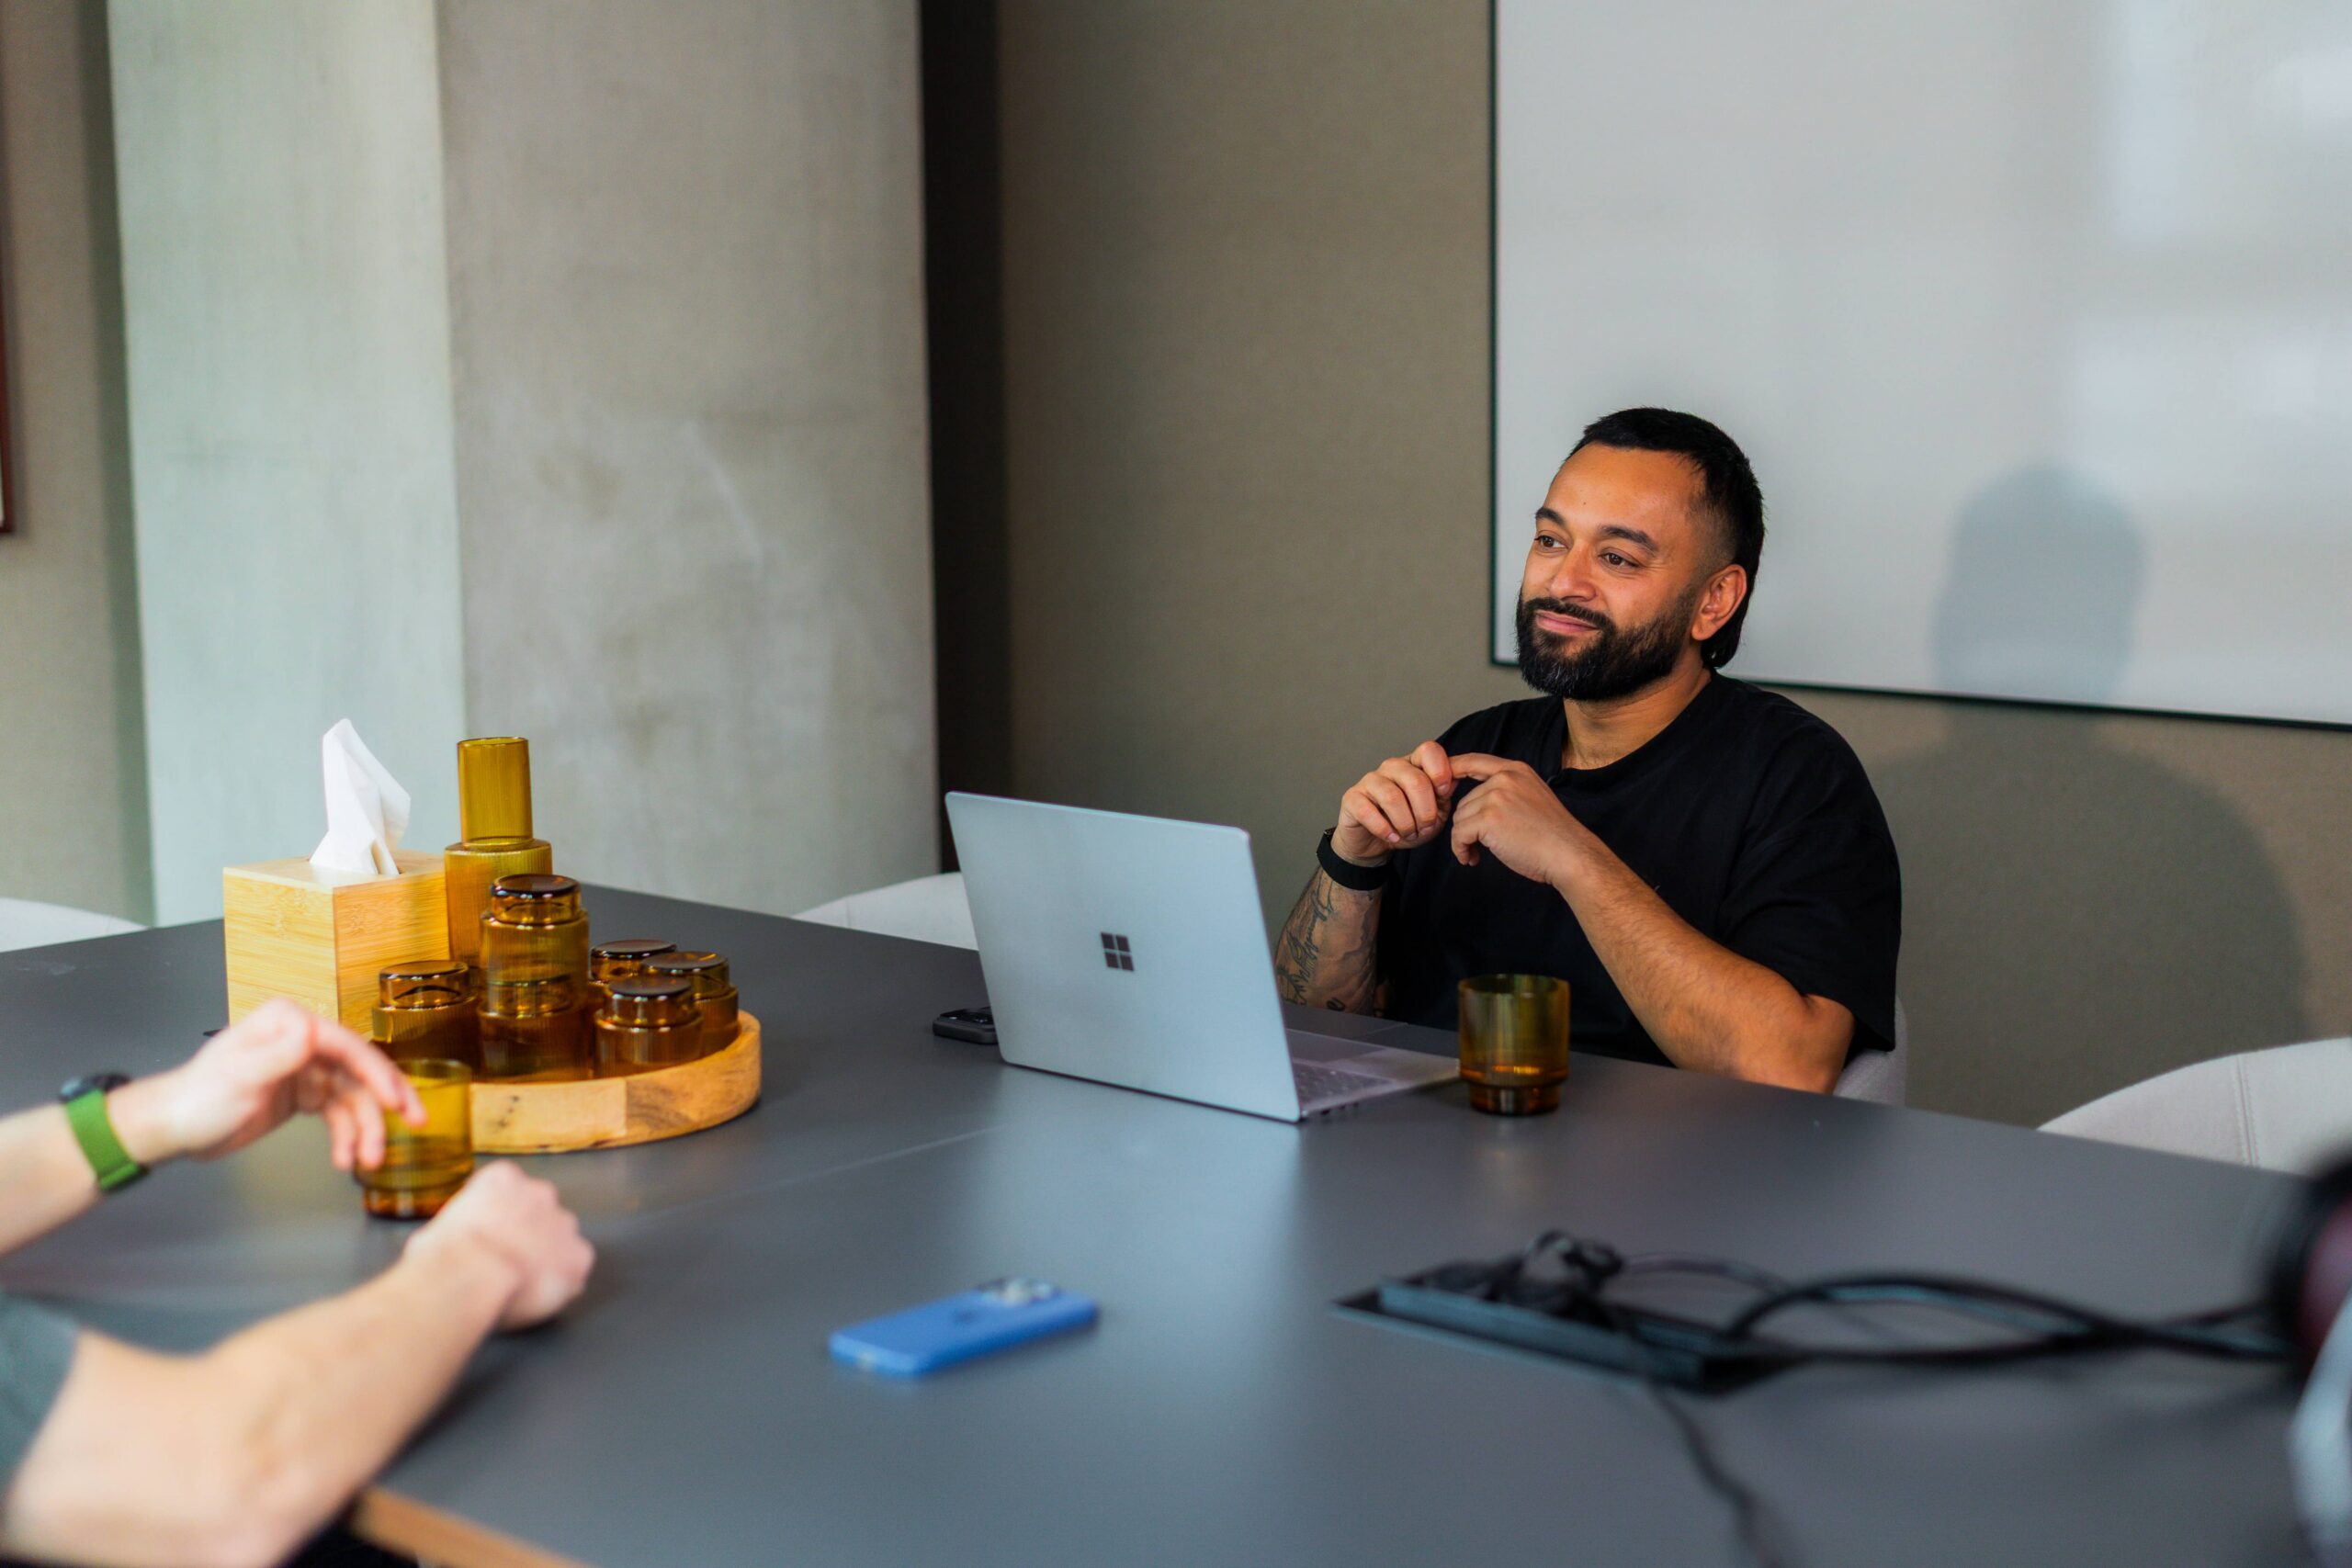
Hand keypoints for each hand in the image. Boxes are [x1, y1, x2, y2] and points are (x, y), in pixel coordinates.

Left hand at [110, 999, 423, 1172]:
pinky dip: (344, 1136)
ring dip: (363, 1129)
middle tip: (414, 1124)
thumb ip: (278, 1055)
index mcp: (289, 1025)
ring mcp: (303, 1068)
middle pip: (358, 1071)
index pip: (347, 1046)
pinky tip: (344, 1158)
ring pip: (351, 1097)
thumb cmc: (197, 1099)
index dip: (378, 1073)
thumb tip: (311, 1032)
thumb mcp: (240, 1077)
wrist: (173, 1129)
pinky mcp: (301, 1094)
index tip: (398, 1102)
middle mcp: (301, 1041)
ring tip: (368, 1161)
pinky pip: (335, 1114)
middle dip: (384, 1103)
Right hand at [407, 1161, 593, 1330]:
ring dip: (545, 1258)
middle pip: (537, 1213)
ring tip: (520, 1284)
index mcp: (502, 1179)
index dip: (495, 1219)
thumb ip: (450, 1231)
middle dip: (526, 1235)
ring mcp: (564, 1223)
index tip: (486, 1239)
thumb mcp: (431, 1234)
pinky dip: (561, 1283)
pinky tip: (537, 1297)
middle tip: (504, 1263)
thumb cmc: (442, 1256)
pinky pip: (574, 1270)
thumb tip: (438, 1248)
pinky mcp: (580, 1256)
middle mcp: (540, 1193)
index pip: (506, 1191)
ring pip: (559, 1240)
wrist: (471, 1275)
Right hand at [1333, 741, 1456, 863]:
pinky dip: (1384, 829)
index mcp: (1414, 765)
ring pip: (1393, 797)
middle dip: (1426, 812)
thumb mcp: (1435, 813)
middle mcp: (1392, 767)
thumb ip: (1445, 795)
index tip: (1444, 794)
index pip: (1429, 751)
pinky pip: (1368, 811)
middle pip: (1416, 780)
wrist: (1375, 843)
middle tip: (1425, 828)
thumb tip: (1455, 779)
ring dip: (1406, 824)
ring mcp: (1370, 780)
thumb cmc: (1407, 824)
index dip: (1441, 771)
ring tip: (1409, 835)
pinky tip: (1392, 837)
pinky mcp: (1352, 798)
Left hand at [1446, 753, 1587, 887]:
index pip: (1473, 761)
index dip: (1452, 770)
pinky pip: (1458, 834)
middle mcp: (1505, 778)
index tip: (1441, 787)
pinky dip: (1460, 850)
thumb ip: (1506, 791)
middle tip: (1479, 846)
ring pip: (1459, 819)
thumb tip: (1474, 801)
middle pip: (1464, 801)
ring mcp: (1496, 797)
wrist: (1569, 855)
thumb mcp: (1531, 797)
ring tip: (1479, 854)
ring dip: (1465, 840)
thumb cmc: (1552, 835)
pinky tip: (1472, 859)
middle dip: (1468, 826)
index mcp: (1516, 770)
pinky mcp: (1488, 819)